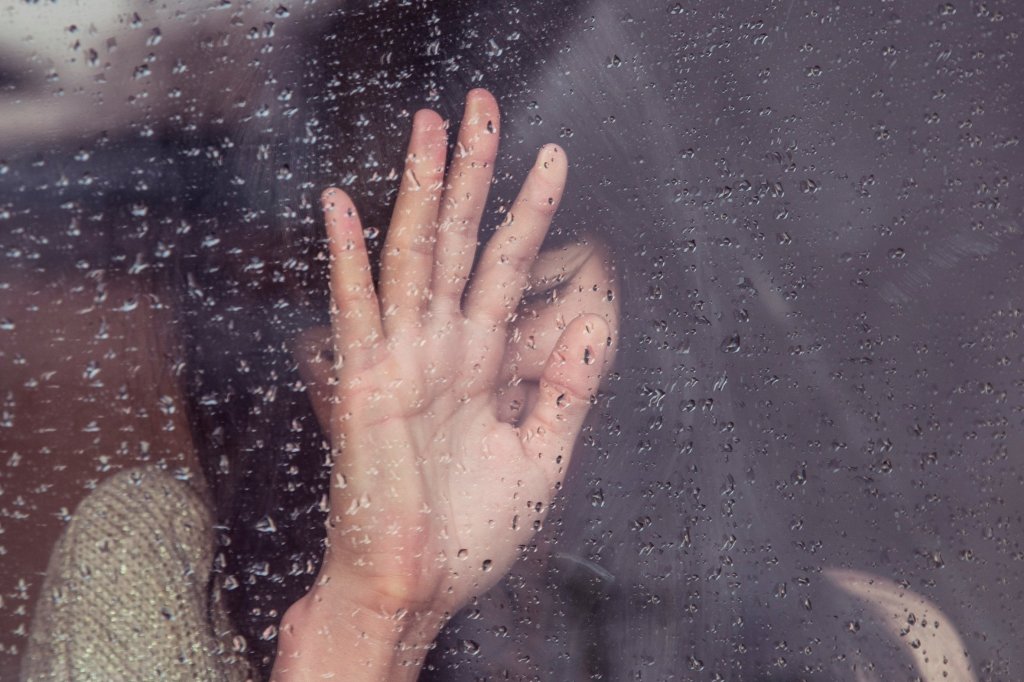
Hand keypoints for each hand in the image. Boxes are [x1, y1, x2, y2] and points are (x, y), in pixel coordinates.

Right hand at [273, 89, 614, 678]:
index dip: (529, 214)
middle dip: (473, 174)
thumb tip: (592, 320)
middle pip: (457, 242)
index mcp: (478, 365)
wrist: (417, 591)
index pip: (505, 268)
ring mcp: (399, 362)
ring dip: (421, 191)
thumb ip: (567, 388)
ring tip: (432, 126)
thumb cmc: (467, 535)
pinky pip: (356, 312)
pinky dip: (347, 258)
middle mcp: (438, 351)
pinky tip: (342, 206)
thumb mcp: (540, 455)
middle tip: (483, 107)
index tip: (552, 161)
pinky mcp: (363, 387)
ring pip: (413, 258)